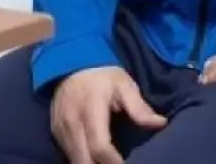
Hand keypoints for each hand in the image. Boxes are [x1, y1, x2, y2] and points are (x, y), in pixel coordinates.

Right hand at [50, 66, 166, 163]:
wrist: (71, 63)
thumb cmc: (102, 75)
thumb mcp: (124, 84)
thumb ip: (139, 107)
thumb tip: (160, 123)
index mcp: (91, 109)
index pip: (100, 147)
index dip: (115, 163)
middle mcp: (72, 123)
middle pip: (84, 161)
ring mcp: (60, 129)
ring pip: (74, 161)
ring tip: (109, 163)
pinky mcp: (55, 133)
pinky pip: (68, 155)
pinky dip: (83, 161)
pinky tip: (97, 160)